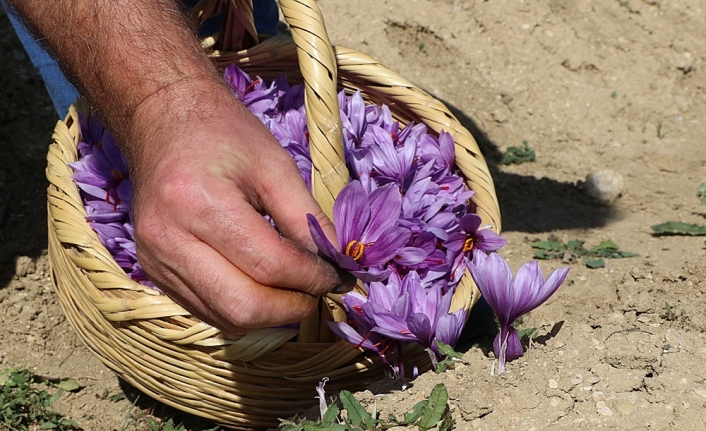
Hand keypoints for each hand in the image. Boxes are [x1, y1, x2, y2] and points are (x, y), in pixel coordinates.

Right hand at [126, 78, 350, 331]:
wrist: (163, 122)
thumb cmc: (223, 134)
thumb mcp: (274, 164)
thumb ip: (306, 217)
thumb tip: (337, 262)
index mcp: (199, 203)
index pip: (270, 265)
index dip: (312, 278)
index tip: (337, 275)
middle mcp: (168, 240)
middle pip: (243, 306)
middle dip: (292, 308)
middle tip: (318, 292)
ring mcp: (155, 261)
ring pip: (225, 318)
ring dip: (270, 315)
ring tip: (296, 291)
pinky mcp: (154, 272)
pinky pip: (207, 311)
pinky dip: (243, 309)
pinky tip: (265, 289)